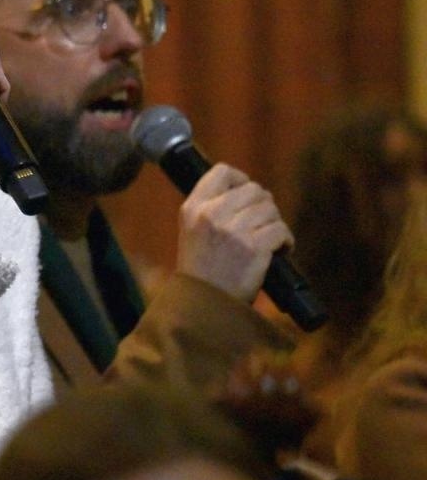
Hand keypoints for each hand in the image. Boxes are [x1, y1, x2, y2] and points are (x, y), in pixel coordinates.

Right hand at [176, 163, 293, 302]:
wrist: (204, 307)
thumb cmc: (202, 271)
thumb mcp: (193, 232)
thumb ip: (212, 208)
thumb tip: (248, 190)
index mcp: (193, 208)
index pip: (222, 172)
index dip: (240, 180)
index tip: (246, 196)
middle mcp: (211, 214)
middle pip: (255, 189)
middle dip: (263, 206)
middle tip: (261, 226)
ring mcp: (233, 230)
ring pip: (271, 209)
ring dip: (275, 224)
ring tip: (268, 242)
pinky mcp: (254, 247)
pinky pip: (281, 230)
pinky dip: (286, 241)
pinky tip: (279, 252)